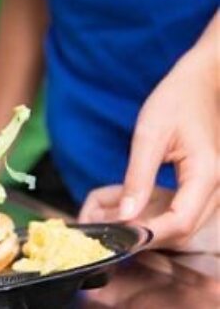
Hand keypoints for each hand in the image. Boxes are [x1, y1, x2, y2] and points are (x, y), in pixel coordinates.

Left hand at [110, 40, 218, 248]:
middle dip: (147, 236)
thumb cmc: (175, 101)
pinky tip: (133, 211)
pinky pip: (184, 213)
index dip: (149, 234)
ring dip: (152, 229)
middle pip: (184, 231)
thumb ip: (137, 177)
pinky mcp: (205, 186)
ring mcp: (214, 188)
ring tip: (116, 221)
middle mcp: (217, 187)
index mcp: (206, 174)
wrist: (200, 83)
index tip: (118, 235)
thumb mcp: (149, 136)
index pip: (180, 222)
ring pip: (185, 226)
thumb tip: (125, 214)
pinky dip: (159, 218)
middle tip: (110, 231)